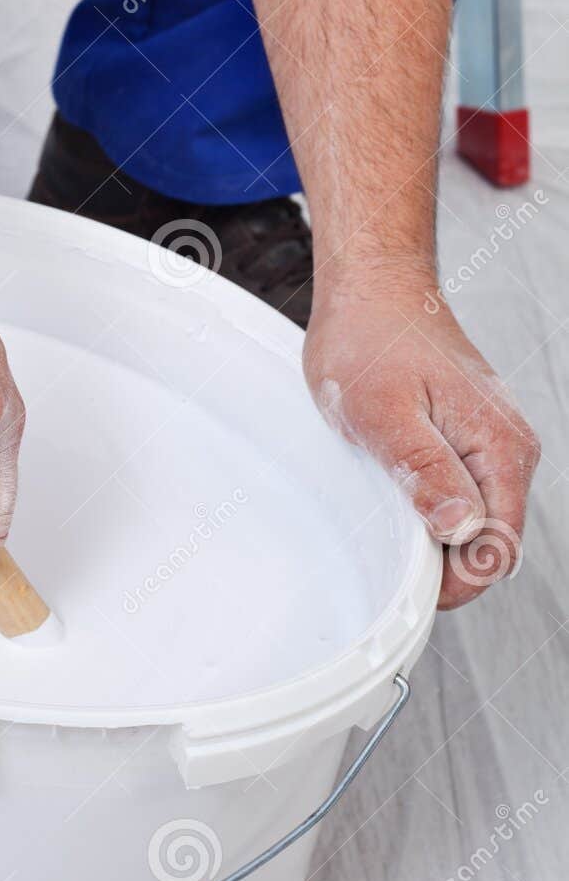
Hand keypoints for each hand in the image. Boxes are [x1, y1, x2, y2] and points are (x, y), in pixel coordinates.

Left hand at [303, 260, 539, 609]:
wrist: (372, 292)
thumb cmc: (371, 341)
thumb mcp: (383, 414)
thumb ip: (425, 472)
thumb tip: (461, 527)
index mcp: (500, 448)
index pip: (499, 548)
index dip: (456, 582)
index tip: (407, 588)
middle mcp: (509, 450)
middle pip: (490, 543)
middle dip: (443, 562)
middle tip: (384, 551)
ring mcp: (492, 446)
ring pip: (475, 523)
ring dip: (434, 535)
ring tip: (385, 513)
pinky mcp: (470, 442)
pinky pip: (461, 496)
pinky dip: (430, 510)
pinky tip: (395, 496)